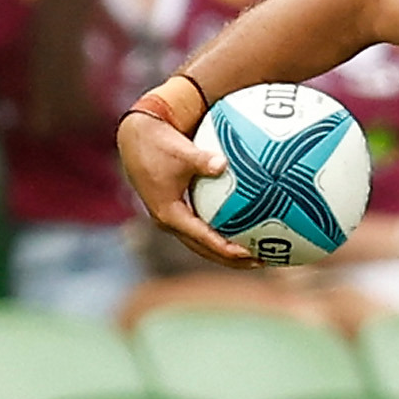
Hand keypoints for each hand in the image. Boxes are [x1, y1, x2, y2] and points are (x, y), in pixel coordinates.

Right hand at [117, 107, 248, 263]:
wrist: (135, 137)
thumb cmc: (158, 143)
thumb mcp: (181, 151)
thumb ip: (202, 159)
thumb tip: (223, 163)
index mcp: (169, 214)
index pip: (203, 239)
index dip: (227, 249)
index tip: (250, 254)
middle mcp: (169, 222)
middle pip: (204, 250)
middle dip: (232, 260)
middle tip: (263, 262)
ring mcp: (172, 218)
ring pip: (202, 243)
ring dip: (228, 251)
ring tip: (258, 255)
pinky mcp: (176, 211)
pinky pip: (202, 229)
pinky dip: (221, 234)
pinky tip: (245, 231)